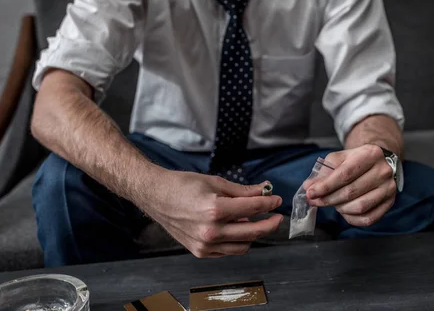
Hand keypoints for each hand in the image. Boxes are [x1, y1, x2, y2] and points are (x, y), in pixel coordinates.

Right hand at [142, 171, 282, 257]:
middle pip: (252, 231)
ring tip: (253, 222)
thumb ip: (242, 190)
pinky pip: (227, 251)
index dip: (268, 203)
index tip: (276, 200)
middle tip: (277, 216)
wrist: (156, 196)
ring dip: (253, 235)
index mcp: (215, 209)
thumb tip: (264, 189)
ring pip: (243, 246)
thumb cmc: (182, 185)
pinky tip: (235, 228)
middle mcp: (211, 230)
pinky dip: (236, 241)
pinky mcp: (199, 251)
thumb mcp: (215, 182)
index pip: (252, 208)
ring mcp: (205, 244)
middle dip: (269, 223)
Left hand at [303, 144, 395, 226]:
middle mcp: (383, 171)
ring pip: (360, 207)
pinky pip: (368, 218)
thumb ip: (323, 172)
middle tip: (315, 201)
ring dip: (340, 208)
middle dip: (328, 199)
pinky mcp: (390, 203)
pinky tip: (343, 211)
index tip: (310, 193)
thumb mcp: (339, 158)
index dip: (325, 186)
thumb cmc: (355, 160)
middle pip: (351, 192)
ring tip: (332, 203)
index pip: (345, 174)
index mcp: (370, 154)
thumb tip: (308, 186)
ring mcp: (389, 188)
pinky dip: (352, 218)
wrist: (378, 162)